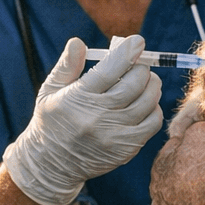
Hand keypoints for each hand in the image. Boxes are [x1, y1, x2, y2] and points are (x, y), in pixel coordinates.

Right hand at [3, 36, 163, 204]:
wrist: (52, 164)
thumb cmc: (52, 120)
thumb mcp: (50, 90)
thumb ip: (67, 65)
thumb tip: (77, 42)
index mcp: (78, 98)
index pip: (110, 69)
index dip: (128, 52)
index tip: (138, 41)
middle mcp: (98, 117)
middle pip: (133, 84)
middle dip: (141, 68)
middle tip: (138, 64)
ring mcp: (114, 135)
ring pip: (147, 102)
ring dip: (151, 85)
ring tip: (145, 81)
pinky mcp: (125, 149)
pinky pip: (152, 123)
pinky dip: (153, 108)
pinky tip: (145, 103)